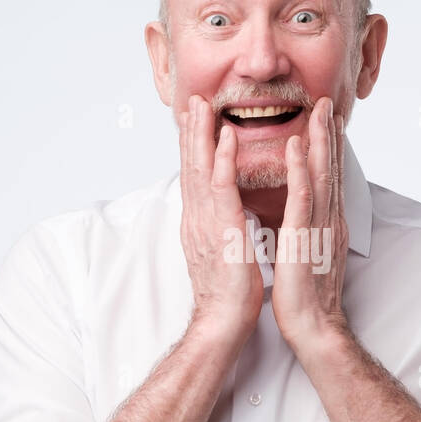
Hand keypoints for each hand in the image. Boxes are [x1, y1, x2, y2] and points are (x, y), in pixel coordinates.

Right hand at [178, 94, 263, 340]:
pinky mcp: (222, 228)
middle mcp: (196, 218)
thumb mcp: (222, 252)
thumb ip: (219, 229)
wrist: (223, 321)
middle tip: (191, 100)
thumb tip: (224, 215)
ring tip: (203, 105)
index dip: (193, 148)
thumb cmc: (229, 293)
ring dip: (201, 134)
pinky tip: (226, 136)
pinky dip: (222, 158)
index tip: (194, 121)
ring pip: (201, 169)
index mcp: (199, 223)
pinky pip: (221, 186)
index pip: (195, 178)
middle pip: (191, 166)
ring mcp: (205, 222)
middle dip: (191, 132)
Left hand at [271, 96, 349, 355]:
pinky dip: (301, 169)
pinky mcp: (304, 237)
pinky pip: (302, 196)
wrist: (314, 326)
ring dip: (320, 140)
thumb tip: (304, 219)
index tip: (328, 122)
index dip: (330, 149)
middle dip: (329, 135)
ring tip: (319, 111)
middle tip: (328, 103)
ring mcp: (319, 227)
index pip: (330, 179)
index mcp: (327, 225)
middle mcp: (329, 220)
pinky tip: (297, 146)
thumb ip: (311, 233)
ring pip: (322, 175)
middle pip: (332, 169)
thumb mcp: (310, 255)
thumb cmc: (307, 298)